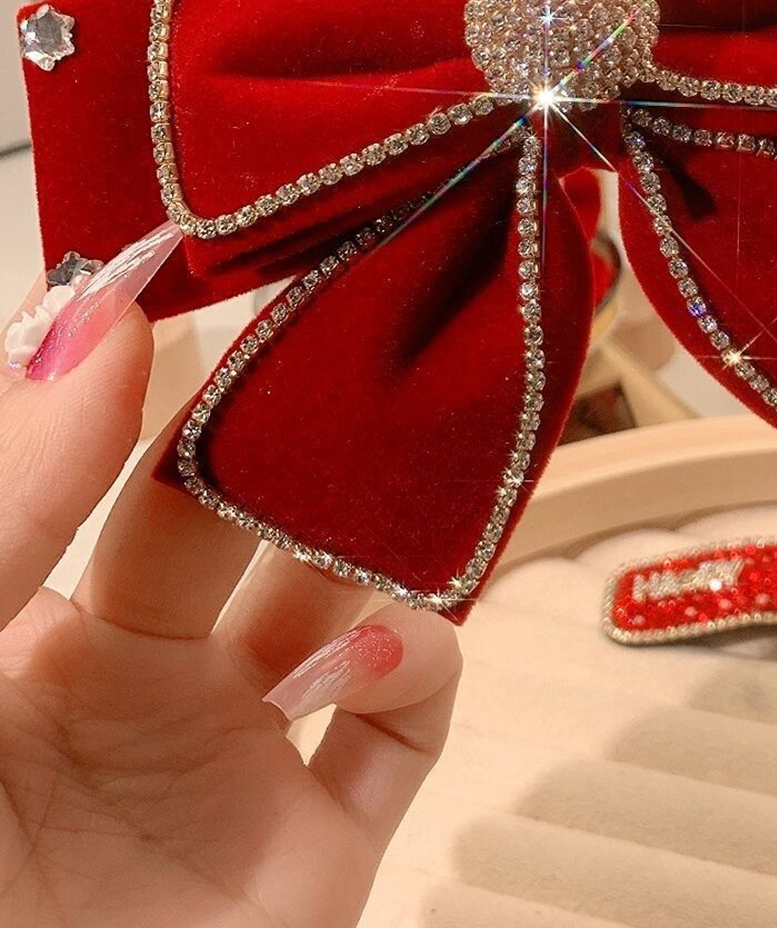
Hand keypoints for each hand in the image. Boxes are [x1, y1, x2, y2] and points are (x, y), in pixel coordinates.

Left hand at [0, 260, 459, 927]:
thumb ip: (1, 500)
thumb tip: (96, 303)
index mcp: (8, 615)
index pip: (106, 437)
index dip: (172, 342)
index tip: (247, 241)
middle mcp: (121, 672)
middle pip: (237, 498)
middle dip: (290, 419)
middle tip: (355, 325)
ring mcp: (227, 756)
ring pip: (342, 583)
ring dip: (374, 525)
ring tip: (382, 485)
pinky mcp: (315, 845)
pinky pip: (407, 716)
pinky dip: (424, 653)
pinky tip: (377, 648)